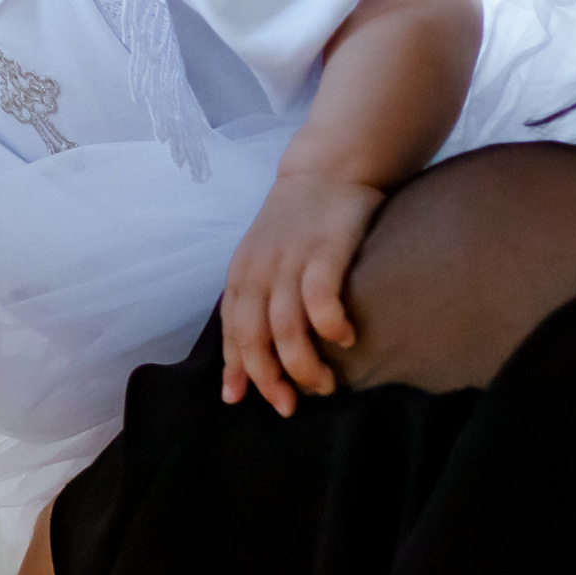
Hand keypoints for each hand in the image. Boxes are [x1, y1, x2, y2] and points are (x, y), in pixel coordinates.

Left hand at [219, 171, 382, 415]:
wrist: (327, 169)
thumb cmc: (297, 223)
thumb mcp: (264, 259)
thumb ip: (259, 300)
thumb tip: (261, 349)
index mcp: (242, 276)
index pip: (232, 332)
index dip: (235, 369)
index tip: (240, 400)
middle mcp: (259, 272)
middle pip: (253, 337)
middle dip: (268, 378)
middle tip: (288, 405)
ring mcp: (289, 262)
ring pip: (284, 327)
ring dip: (301, 363)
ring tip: (323, 384)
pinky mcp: (323, 250)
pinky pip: (319, 297)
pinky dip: (328, 324)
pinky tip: (343, 339)